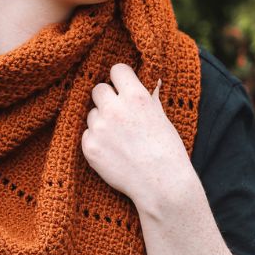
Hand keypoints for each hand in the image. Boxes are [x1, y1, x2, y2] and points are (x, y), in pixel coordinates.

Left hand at [80, 63, 193, 214]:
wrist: (160, 184)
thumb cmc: (167, 151)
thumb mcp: (162, 117)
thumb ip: (149, 98)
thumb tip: (150, 83)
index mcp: (136, 96)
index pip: (116, 70)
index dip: (120, 79)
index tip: (123, 87)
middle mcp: (115, 109)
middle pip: (98, 89)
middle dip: (107, 98)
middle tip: (118, 114)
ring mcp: (100, 128)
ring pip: (91, 113)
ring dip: (100, 121)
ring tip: (118, 138)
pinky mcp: (90, 148)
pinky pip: (86, 135)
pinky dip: (96, 141)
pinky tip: (112, 151)